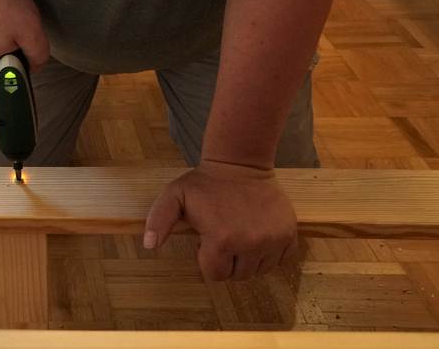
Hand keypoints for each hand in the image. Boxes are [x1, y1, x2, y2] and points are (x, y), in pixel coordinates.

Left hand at [143, 160, 297, 280]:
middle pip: (239, 275)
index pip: (215, 274)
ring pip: (260, 270)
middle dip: (228, 261)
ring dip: (249, 260)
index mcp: (221, 240)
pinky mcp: (289, 234)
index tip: (207, 239)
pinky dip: (270, 255)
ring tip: (240, 235)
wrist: (240, 163)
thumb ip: (159, 220)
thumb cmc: (204, 183)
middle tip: (224, 236)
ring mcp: (273, 240)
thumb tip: (150, 245)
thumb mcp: (174, 196)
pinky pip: (281, 261)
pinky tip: (258, 237)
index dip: (208, 259)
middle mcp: (251, 244)